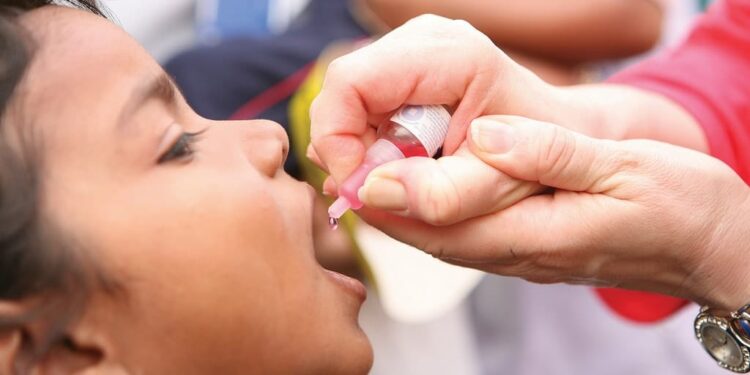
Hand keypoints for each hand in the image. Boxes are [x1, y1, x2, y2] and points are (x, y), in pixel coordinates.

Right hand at [309, 14, 553, 185]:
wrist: (559, 135)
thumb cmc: (541, 160)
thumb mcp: (499, 185)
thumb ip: (439, 194)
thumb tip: (364, 193)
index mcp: (451, 56)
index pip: (350, 83)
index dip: (337, 141)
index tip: (357, 190)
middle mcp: (424, 41)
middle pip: (341, 94)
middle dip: (349, 152)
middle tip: (380, 193)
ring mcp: (412, 52)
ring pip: (347, 104)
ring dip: (361, 153)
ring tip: (401, 180)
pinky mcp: (405, 71)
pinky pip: (362, 109)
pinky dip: (371, 147)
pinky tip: (403, 166)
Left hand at [357, 115, 749, 310]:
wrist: (711, 244)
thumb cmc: (678, 207)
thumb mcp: (622, 169)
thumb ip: (551, 155)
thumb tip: (484, 135)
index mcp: (530, 237)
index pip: (438, 222)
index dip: (387, 193)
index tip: (350, 164)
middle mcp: (511, 253)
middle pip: (423, 234)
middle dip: (376, 200)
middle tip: (339, 159)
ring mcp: (514, 253)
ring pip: (435, 235)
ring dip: (394, 204)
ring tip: (361, 164)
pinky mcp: (521, 243)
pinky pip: (458, 231)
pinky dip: (425, 206)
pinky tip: (412, 179)